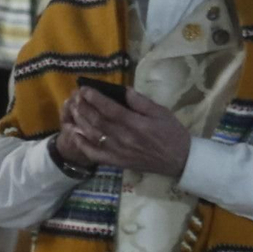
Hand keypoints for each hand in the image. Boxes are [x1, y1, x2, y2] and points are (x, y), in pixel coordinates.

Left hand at [62, 86, 191, 177]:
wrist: (180, 160)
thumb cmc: (171, 132)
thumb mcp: (161, 112)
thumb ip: (141, 101)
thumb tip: (124, 90)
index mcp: (136, 124)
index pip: (109, 109)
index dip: (94, 98)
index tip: (84, 89)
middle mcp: (124, 138)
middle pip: (97, 121)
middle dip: (83, 106)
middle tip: (75, 96)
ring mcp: (119, 152)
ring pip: (93, 135)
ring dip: (80, 121)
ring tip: (72, 109)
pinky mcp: (117, 162)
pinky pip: (96, 154)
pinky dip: (83, 144)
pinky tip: (75, 133)